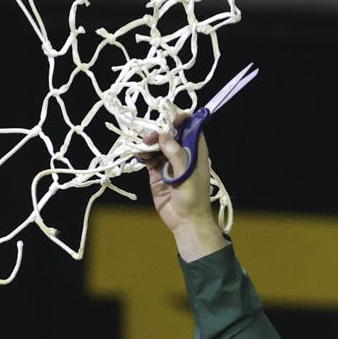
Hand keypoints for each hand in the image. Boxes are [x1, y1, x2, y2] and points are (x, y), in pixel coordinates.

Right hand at [141, 115, 224, 259]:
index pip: (191, 128)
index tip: (172, 116)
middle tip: (151, 136)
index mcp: (196, 153)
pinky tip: (141, 156)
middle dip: (160, 130)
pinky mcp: (157, 172)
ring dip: (149, 142)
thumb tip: (164, 135)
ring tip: (144, 147)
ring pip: (157, 144)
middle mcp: (182, 155)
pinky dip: (143, 154)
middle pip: (170, 133)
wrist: (185, 222)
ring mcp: (168, 163)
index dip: (183, 119)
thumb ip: (176, 154)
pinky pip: (148, 157)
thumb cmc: (193, 199)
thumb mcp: (188, 175)